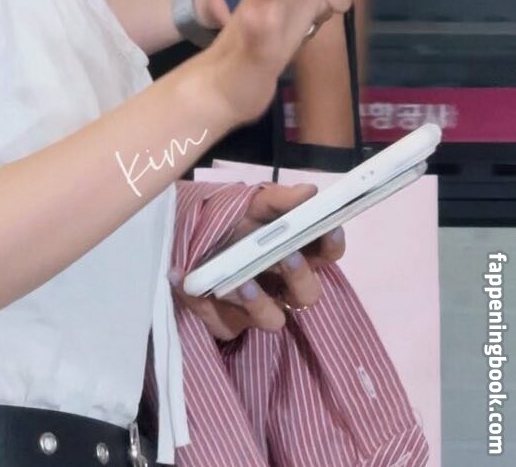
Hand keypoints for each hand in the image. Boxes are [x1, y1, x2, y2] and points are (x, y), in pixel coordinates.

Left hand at [173, 183, 345, 339]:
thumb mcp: (249, 204)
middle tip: (288, 255)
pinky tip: (187, 279)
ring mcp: (256, 309)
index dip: (331, 245)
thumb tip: (310, 191)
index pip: (324, 255)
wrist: (184, 237)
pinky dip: (204, 302)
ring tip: (241, 281)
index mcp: (294, 254)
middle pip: (308, 294)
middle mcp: (281, 286)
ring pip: (273, 319)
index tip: (330, 229)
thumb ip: (277, 199)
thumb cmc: (229, 221)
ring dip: (258, 302)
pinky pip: (223, 324)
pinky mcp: (227, 324)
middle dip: (300, 276)